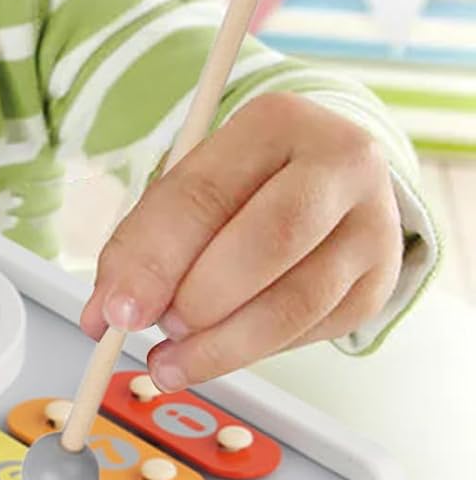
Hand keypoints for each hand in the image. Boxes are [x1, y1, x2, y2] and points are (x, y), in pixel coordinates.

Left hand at [79, 91, 403, 389]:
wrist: (322, 183)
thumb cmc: (240, 187)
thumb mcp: (183, 194)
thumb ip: (139, 248)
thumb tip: (102, 317)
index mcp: (277, 122)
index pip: (205, 195)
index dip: (154, 261)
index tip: (118, 313)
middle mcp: (340, 164)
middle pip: (267, 242)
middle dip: (199, 301)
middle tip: (160, 329)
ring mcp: (372, 224)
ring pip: (296, 301)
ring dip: (223, 344)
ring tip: (175, 358)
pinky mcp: (377, 280)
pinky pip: (311, 331)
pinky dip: (256, 350)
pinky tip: (223, 346)